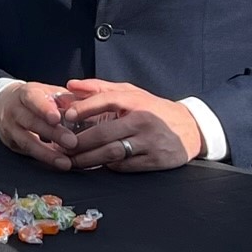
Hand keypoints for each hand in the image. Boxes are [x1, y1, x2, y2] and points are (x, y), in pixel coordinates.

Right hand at [0, 82, 75, 169]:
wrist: (4, 104)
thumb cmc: (35, 99)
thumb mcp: (47, 91)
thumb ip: (65, 98)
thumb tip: (86, 105)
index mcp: (25, 94)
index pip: (33, 100)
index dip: (44, 109)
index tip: (57, 118)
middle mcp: (15, 111)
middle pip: (31, 122)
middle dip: (52, 133)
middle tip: (72, 142)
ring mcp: (10, 129)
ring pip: (27, 142)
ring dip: (47, 153)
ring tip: (65, 162)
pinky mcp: (11, 144)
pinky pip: (27, 153)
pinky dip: (42, 158)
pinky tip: (56, 164)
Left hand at [56, 80, 202, 169]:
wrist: (190, 129)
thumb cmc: (154, 109)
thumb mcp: (131, 93)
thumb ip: (100, 88)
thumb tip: (71, 85)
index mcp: (136, 101)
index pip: (107, 100)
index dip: (84, 108)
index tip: (65, 117)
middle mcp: (143, 121)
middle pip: (105, 133)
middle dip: (80, 142)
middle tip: (61, 147)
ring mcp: (149, 142)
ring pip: (113, 152)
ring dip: (89, 159)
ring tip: (72, 161)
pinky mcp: (154, 161)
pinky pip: (125, 166)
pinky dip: (108, 166)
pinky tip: (97, 165)